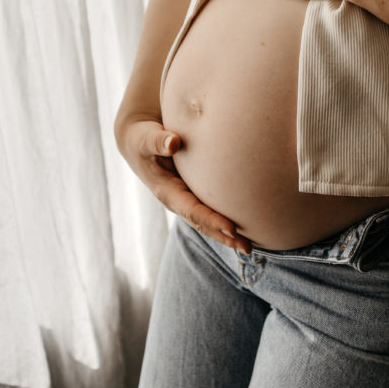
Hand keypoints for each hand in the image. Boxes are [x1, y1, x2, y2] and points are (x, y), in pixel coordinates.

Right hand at [115, 116, 250, 253]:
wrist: (137, 142)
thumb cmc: (142, 140)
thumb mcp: (145, 140)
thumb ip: (158, 141)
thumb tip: (173, 142)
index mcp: (167, 192)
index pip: (192, 210)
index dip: (211, 220)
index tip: (231, 228)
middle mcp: (178, 201)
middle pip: (203, 224)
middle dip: (224, 237)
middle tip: (248, 248)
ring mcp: (186, 199)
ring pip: (208, 221)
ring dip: (228, 235)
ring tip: (250, 246)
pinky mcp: (194, 193)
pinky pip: (211, 209)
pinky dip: (226, 220)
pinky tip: (246, 225)